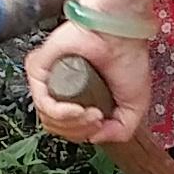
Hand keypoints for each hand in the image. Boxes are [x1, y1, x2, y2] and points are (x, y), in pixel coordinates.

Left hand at [32, 19, 153, 148]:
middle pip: (57, 129)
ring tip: (92, 113)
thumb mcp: (135, 106)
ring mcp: (48, 78)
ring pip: (48, 120)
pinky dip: (62, 113)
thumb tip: (95, 138)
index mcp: (78, 95)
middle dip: (80, 132)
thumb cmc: (129, 58)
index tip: (101, 123)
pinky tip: (79, 109)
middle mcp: (61, 87)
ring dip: (74, 125)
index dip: (85, 134)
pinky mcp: (39, 68)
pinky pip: (43, 102)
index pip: (68, 129)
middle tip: (97, 119)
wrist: (121, 34)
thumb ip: (121, 131)